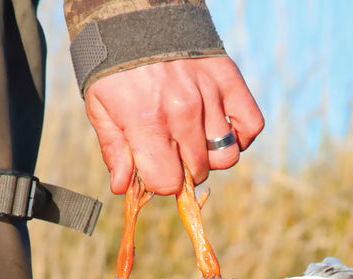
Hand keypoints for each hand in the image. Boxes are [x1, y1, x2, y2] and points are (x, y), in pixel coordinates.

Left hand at [84, 56, 263, 195]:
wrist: (135, 15)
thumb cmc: (114, 67)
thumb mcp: (100, 107)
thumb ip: (114, 149)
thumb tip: (122, 187)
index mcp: (148, 122)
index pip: (168, 182)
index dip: (160, 181)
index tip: (153, 167)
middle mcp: (183, 112)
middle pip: (198, 172)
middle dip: (183, 169)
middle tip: (171, 150)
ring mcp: (210, 97)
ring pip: (226, 156)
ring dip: (211, 156)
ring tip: (194, 140)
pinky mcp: (230, 82)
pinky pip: (251, 126)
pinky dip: (240, 136)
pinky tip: (221, 131)